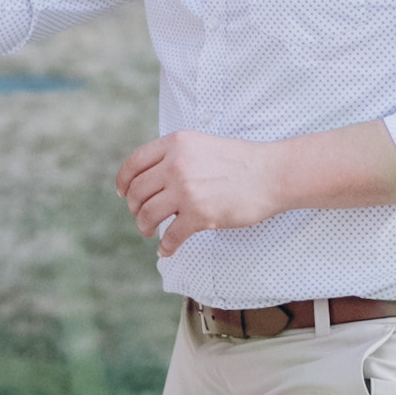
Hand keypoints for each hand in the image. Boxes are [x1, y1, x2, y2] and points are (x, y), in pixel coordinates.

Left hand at [119, 129, 291, 251]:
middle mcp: (176, 165)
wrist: (271, 174)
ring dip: (145, 227)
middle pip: (138, 192)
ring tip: (151, 232)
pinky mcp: (200, 215)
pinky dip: (166, 247)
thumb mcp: (202, 145)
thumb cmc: (241, 161)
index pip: (134, 164)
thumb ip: (177, 156)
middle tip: (142, 217)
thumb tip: (153, 178)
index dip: (124, 182)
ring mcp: (187, 190)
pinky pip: (171, 236)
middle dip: (135, 208)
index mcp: (176, 144)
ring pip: (148, 214)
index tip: (124, 194)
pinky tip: (167, 250)